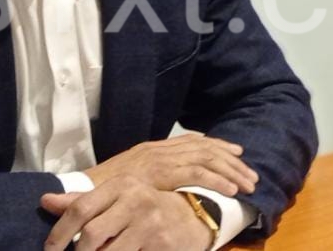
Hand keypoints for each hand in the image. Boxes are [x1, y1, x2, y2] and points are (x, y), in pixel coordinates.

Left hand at [41, 176, 211, 250]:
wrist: (192, 216)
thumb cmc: (145, 208)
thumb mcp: (116, 198)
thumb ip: (82, 201)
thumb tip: (45, 201)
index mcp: (120, 185)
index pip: (80, 208)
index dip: (59, 233)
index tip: (49, 250)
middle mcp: (135, 200)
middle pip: (92, 234)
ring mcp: (150, 223)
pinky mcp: (161, 245)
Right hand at [84, 132, 257, 196]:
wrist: (82, 191)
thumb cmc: (103, 190)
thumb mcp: (131, 180)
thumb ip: (150, 179)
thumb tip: (169, 186)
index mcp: (153, 148)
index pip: (193, 141)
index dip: (218, 146)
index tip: (238, 153)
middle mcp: (158, 149)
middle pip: (204, 148)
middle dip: (231, 160)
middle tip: (251, 174)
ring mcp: (158, 159)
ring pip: (205, 159)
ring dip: (230, 171)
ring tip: (249, 184)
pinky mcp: (158, 174)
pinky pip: (194, 174)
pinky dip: (216, 180)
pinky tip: (231, 190)